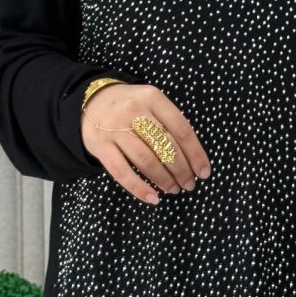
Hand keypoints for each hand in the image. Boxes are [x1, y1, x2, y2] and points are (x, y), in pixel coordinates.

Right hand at [81, 83, 211, 204]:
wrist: (91, 101)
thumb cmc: (131, 106)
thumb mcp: (151, 102)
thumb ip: (169, 122)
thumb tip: (192, 159)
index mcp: (152, 97)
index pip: (182, 129)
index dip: (195, 154)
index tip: (204, 172)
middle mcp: (133, 111)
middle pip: (165, 147)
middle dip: (182, 170)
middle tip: (189, 184)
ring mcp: (114, 129)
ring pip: (146, 161)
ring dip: (164, 180)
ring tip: (174, 189)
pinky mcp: (100, 146)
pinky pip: (122, 172)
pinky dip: (139, 188)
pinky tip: (152, 198)